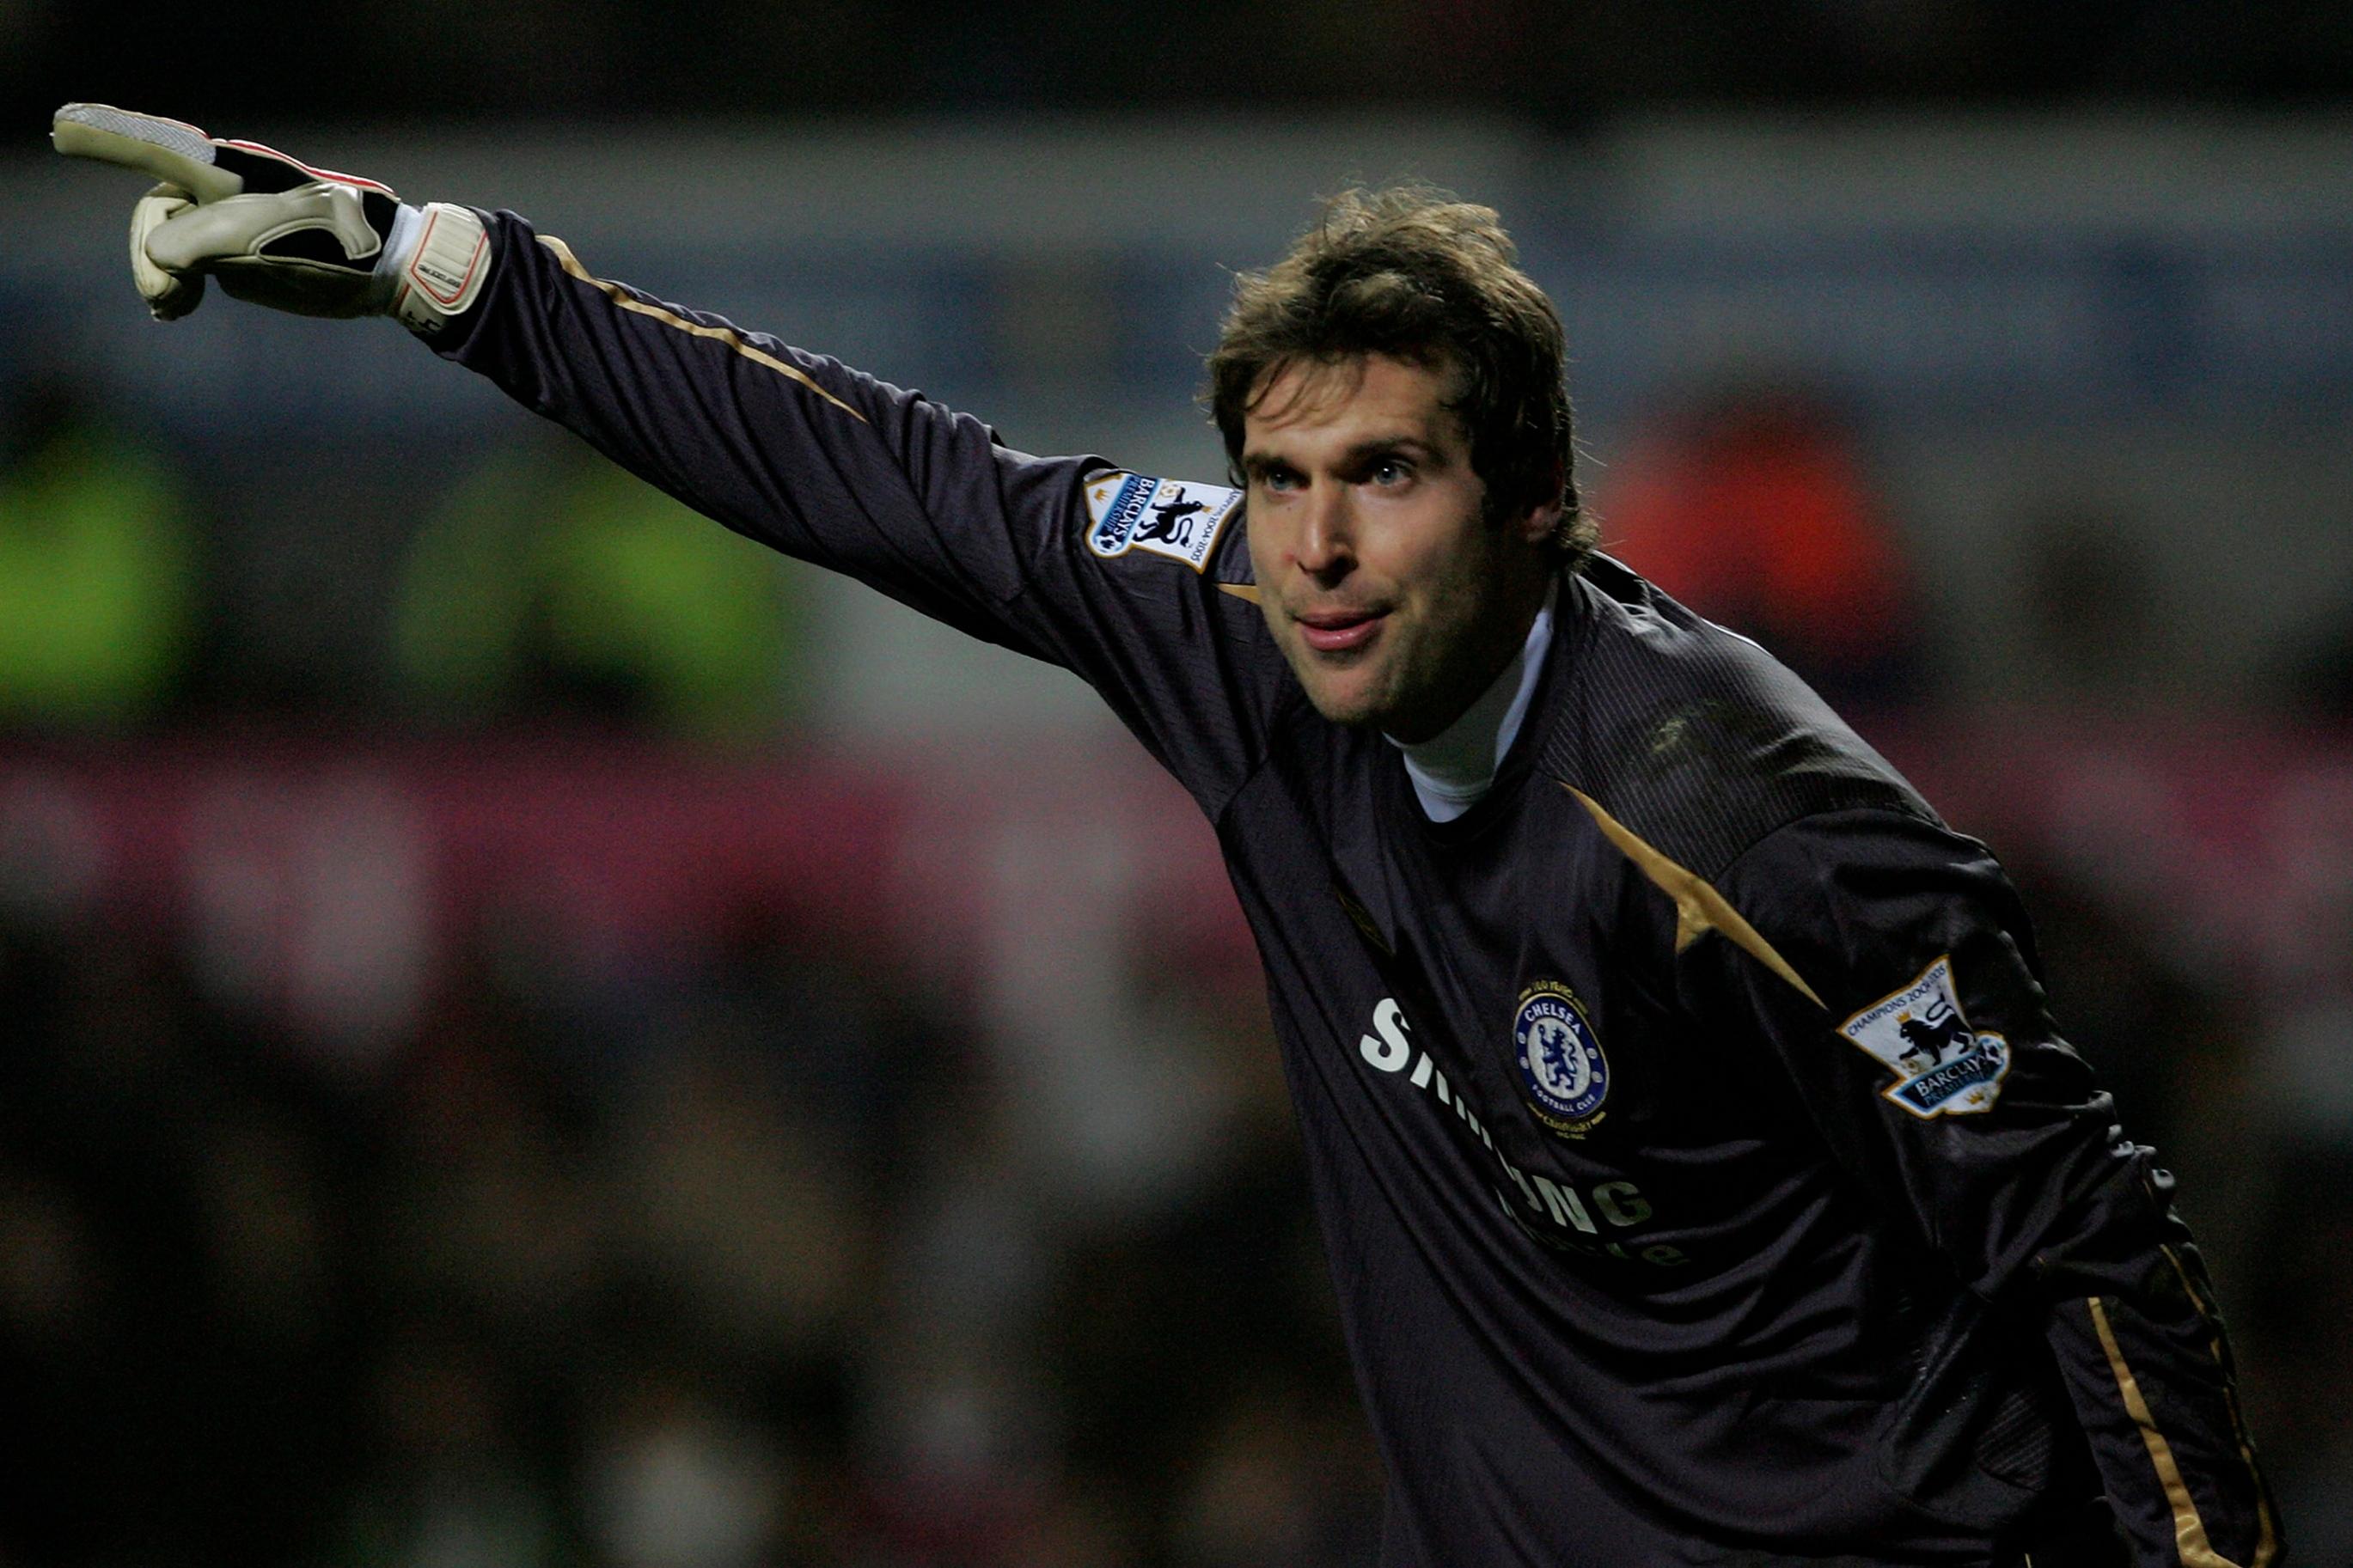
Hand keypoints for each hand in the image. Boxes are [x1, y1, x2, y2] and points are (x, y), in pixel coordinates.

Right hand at [51, 103, 486, 330]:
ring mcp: (226, 221)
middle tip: (169, 299)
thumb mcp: (265, 239)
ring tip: (177, 308)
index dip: (110, 139)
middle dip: (147, 253)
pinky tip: (175, 308)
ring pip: (163, 242)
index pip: (159, 148)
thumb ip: (200, 241)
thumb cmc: (336, 244)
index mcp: (228, 171)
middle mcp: (221, 188)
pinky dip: (173, 286)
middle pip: (153, 211)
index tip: (64, 129)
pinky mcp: (236, 253)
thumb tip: (159, 256)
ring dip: (159, 275)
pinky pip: (184, 265)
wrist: (386, 269)